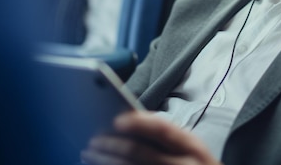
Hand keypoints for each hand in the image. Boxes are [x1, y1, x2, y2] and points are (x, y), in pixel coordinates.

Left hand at [80, 111, 222, 164]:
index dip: (139, 123)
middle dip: (111, 146)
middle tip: (93, 141)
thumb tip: (130, 120)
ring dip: (105, 161)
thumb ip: (167, 136)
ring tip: (89, 154)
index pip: (163, 129)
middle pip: (140, 153)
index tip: (116, 120)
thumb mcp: (190, 148)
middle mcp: (183, 164)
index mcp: (191, 146)